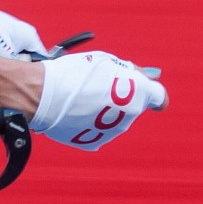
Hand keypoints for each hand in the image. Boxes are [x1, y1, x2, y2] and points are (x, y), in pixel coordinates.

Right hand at [31, 51, 167, 149]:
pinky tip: (72, 111)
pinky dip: (88, 122)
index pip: (159, 98)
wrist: (43, 95)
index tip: (145, 93)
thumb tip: (147, 76)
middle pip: (132, 107)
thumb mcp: (106, 61)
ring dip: (103, 111)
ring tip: (80, 98)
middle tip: (97, 86)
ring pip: (113, 120)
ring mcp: (111, 132)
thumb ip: (131, 71)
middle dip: (120, 98)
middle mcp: (130, 116)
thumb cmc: (74, 73)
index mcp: (138, 93)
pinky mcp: (93, 142)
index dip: (153, 95)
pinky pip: (96, 130)